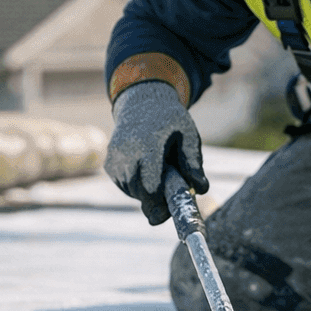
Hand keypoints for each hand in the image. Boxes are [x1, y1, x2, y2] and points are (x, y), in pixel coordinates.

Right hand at [103, 81, 207, 224]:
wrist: (141, 103)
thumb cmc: (169, 120)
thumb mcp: (188, 134)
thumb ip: (194, 161)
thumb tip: (201, 189)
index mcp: (147, 144)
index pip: (150, 184)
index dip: (161, 200)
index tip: (172, 207)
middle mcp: (125, 152)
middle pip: (140, 192)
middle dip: (156, 199)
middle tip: (171, 198)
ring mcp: (114, 159)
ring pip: (132, 191)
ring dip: (148, 192)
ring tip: (161, 174)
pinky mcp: (108, 164)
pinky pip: (125, 186)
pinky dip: (138, 186)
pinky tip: (147, 170)